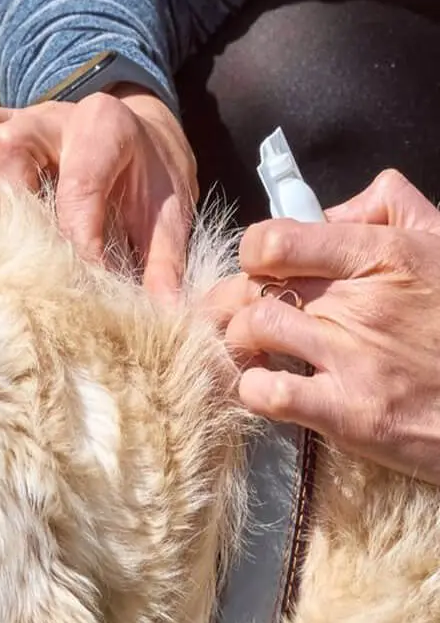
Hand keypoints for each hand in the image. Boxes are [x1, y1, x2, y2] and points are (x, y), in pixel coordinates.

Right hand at [0, 85, 197, 299]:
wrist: (130, 134)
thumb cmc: (148, 179)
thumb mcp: (170, 212)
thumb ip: (165, 262)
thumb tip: (165, 317)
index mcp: (105, 126)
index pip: (79, 185)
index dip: (77, 243)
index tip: (84, 289)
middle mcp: (51, 117)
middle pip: (4, 149)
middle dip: (12, 213)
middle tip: (34, 262)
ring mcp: (12, 122)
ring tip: (5, 240)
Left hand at [208, 169, 439, 482]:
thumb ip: (391, 209)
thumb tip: (329, 210)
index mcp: (383, 255)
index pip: (277, 240)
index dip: (256, 253)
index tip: (262, 269)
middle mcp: (361, 303)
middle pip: (253, 287)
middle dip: (232, 301)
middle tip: (237, 315)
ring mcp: (352, 358)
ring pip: (253, 330)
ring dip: (239, 341)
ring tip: (253, 351)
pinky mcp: (347, 413)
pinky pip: (267, 393)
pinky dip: (252, 390)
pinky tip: (266, 388)